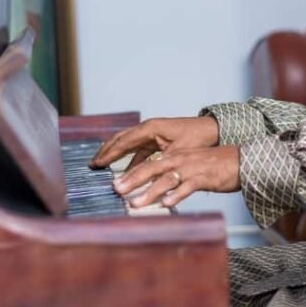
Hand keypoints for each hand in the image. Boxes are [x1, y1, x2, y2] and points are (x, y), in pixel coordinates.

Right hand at [89, 116, 218, 169]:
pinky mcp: (158, 140)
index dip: (109, 153)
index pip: (123, 141)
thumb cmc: (197, 139)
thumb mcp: (176, 153)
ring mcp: (152, 133)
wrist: (213, 130)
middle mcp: (149, 128)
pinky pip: (139, 149)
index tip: (96, 164)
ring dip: (116, 155)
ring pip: (128, 144)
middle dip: (106, 152)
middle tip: (92, 164)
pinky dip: (130, 159)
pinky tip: (125, 171)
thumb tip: (141, 178)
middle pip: (121, 139)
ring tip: (102, 166)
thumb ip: (157, 165)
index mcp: (150, 128)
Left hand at [113, 145, 240, 207]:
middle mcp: (181, 160)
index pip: (149, 163)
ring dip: (149, 192)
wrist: (241, 160)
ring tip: (135, 203)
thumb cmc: (215, 166)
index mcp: (176, 157)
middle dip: (132, 179)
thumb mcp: (191, 167)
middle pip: (152, 168)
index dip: (131, 173)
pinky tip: (167, 203)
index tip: (115, 184)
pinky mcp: (205, 178)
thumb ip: (174, 176)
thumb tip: (158, 191)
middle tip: (116, 190)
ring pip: (166, 179)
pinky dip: (177, 195)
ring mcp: (192, 169)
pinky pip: (188, 186)